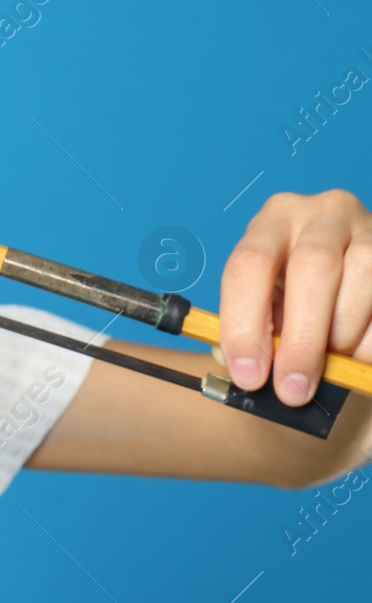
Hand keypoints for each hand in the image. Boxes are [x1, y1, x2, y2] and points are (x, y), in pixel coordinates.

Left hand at [219, 189, 371, 405]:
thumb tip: (250, 375)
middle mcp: (322, 213)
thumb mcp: (263, 304)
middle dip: (301, 339)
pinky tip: (357, 353)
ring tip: (330, 362)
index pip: (248, 265)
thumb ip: (253, 334)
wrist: (341, 278)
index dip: (244, 325)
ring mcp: (369, 226)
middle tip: (293, 389)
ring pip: (363, 278)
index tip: (249, 377)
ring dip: (343, 335)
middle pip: (313, 267)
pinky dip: (370, 339)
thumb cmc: (292, 295)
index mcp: (272, 222)